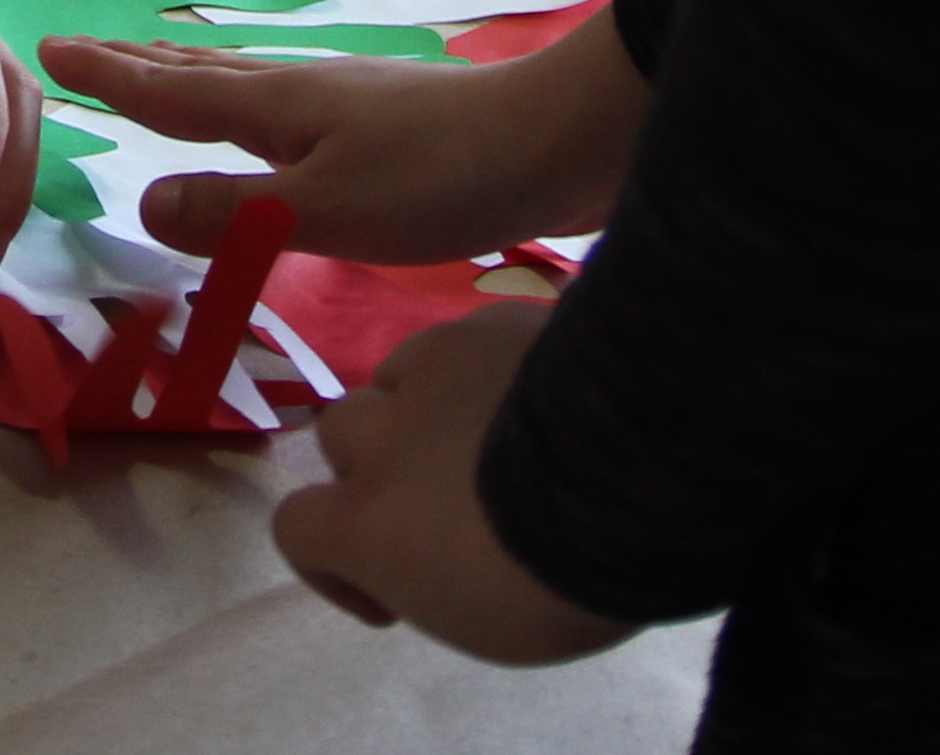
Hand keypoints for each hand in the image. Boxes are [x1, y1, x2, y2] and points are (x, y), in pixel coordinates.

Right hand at [37, 9, 645, 260]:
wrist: (561, 144)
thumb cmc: (441, 179)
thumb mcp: (323, 209)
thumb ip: (232, 212)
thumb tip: (139, 199)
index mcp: (275, 108)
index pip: (170, 92)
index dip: (108, 77)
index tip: (49, 48)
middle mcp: (304, 91)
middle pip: (203, 72)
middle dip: (140, 64)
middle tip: (87, 50)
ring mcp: (352, 104)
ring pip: (248, 83)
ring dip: (193, 77)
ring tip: (164, 69)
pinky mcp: (394, 129)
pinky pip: (289, 110)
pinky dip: (250, 106)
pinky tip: (282, 124)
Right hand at [275, 303, 637, 665]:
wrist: (643, 475)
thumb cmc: (563, 582)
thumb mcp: (481, 619)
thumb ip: (427, 570)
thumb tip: (438, 544)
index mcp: (366, 523)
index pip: (296, 526)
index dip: (332, 559)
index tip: (394, 590)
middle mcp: (381, 433)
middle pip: (340, 433)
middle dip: (379, 463)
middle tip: (449, 498)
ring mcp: (435, 364)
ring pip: (397, 373)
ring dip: (426, 405)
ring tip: (498, 436)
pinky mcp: (495, 321)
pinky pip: (468, 338)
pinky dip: (488, 367)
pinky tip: (546, 395)